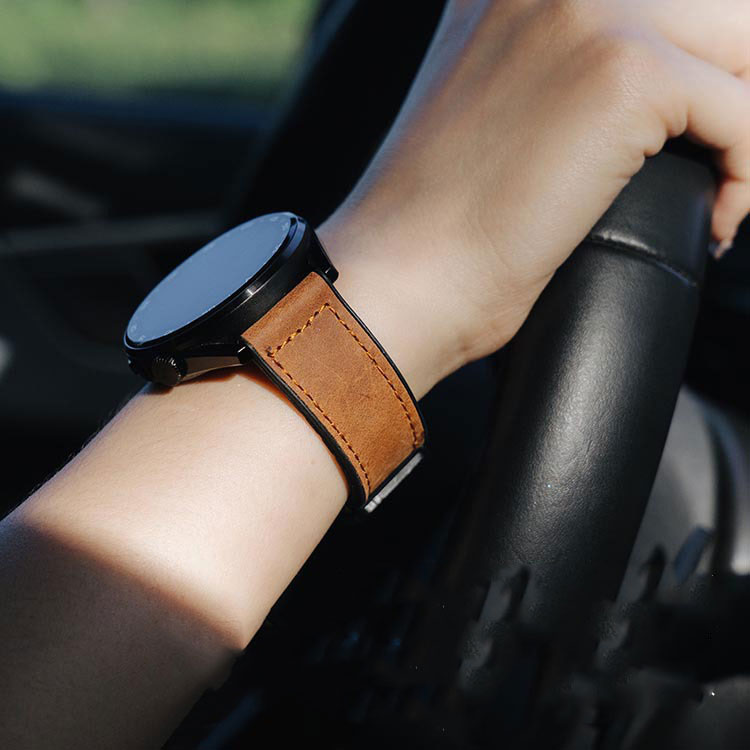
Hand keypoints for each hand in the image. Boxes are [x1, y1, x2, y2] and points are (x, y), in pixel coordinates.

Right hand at [320, 0, 749, 396]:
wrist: (403, 277)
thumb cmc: (444, 227)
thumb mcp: (494, 112)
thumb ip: (556, 71)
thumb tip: (648, 96)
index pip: (659, 4)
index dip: (694, 63)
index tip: (701, 127)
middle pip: (719, 12)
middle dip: (732, 90)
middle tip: (718, 161)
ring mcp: (588, 13)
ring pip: (744, 46)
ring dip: (744, 130)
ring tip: (720, 191)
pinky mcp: (623, 73)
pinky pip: (745, 115)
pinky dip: (745, 179)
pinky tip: (712, 227)